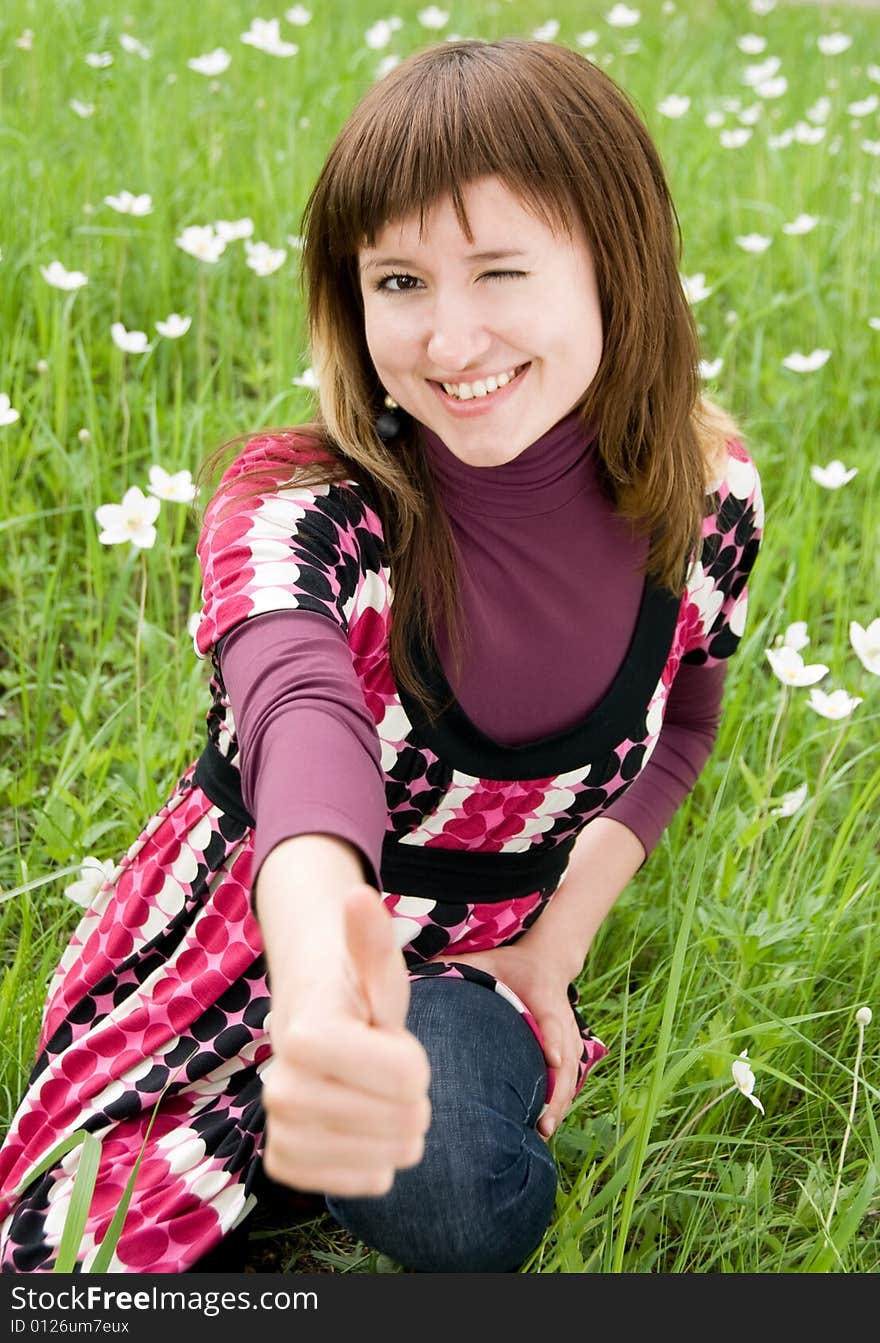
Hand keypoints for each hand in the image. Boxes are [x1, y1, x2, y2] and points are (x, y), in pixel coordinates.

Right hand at [262, 884, 431, 1196]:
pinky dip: (376, 1163)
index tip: (387, 1039)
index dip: (415, 1059)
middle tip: (382, 1071)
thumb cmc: (356, 998)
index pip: (412, 1078)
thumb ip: (373, 941)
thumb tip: (358, 894)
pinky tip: (361, 1130)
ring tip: (374, 1099)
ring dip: (397, 1133)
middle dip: (410, 1098)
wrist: (312, 1030)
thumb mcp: (376, 971)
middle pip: (404, 1123)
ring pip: (388, 1160)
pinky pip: (364, 1185)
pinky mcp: (285, 1164)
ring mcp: (280, 1130)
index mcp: (307, 1037)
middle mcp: (281, 1088)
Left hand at [426, 940, 580, 1140]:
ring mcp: (570, 1037)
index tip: (553, 1061)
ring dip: (559, 1103)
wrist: (548, 963)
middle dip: (556, 1090)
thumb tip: (419, 974)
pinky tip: (545, 1126)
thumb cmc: (510, 965)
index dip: (555, 1040)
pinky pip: (570, 1079)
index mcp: (542, 996)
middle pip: (567, 1058)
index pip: (552, 1020)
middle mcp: (562, 1019)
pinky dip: (561, 1102)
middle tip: (542, 1120)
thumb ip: (457, 967)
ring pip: (571, 1074)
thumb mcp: (487, 961)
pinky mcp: (570, 1050)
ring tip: (543, 1130)